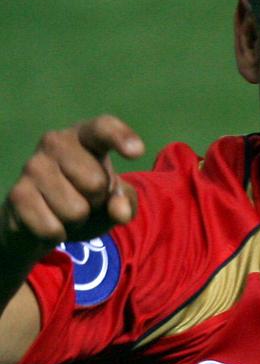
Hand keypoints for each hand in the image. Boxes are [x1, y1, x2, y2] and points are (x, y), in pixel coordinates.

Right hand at [1, 115, 144, 250]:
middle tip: (84, 200)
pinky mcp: (18, 195)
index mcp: (84, 136)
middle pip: (96, 182)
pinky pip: (53, 229)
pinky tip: (48, 222)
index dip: (120, 137)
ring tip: (64, 210)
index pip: (102, 128)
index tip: (137, 151)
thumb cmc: (86, 201)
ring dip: (76, 221)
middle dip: (97, 202)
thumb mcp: (114, 201)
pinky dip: (57, 235)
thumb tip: (120, 211)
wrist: (40, 222)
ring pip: (75, 211)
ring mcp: (33, 166)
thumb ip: (126, 202)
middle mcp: (55, 142)